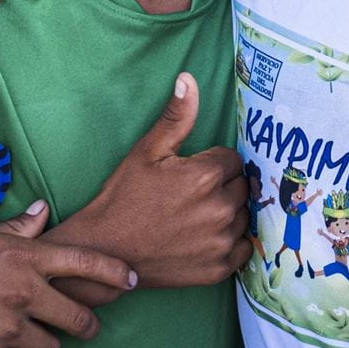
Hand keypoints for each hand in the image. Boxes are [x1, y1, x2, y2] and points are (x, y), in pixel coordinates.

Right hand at [0, 203, 135, 347]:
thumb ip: (18, 229)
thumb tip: (44, 211)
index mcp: (26, 258)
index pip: (86, 263)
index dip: (116, 273)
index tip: (133, 281)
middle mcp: (24, 293)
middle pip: (79, 320)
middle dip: (86, 326)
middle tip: (84, 327)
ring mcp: (7, 327)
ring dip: (43, 344)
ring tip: (25, 335)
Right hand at [52, 74, 250, 286]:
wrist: (105, 251)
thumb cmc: (123, 198)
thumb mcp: (146, 152)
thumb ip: (175, 117)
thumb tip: (188, 80)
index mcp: (205, 176)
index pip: (233, 160)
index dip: (212, 165)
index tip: (190, 175)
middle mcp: (220, 208)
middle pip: (241, 187)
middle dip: (222, 187)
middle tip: (190, 197)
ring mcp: (221, 241)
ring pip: (243, 216)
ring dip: (227, 214)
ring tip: (195, 217)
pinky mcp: (219, 268)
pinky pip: (243, 248)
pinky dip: (230, 242)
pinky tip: (205, 238)